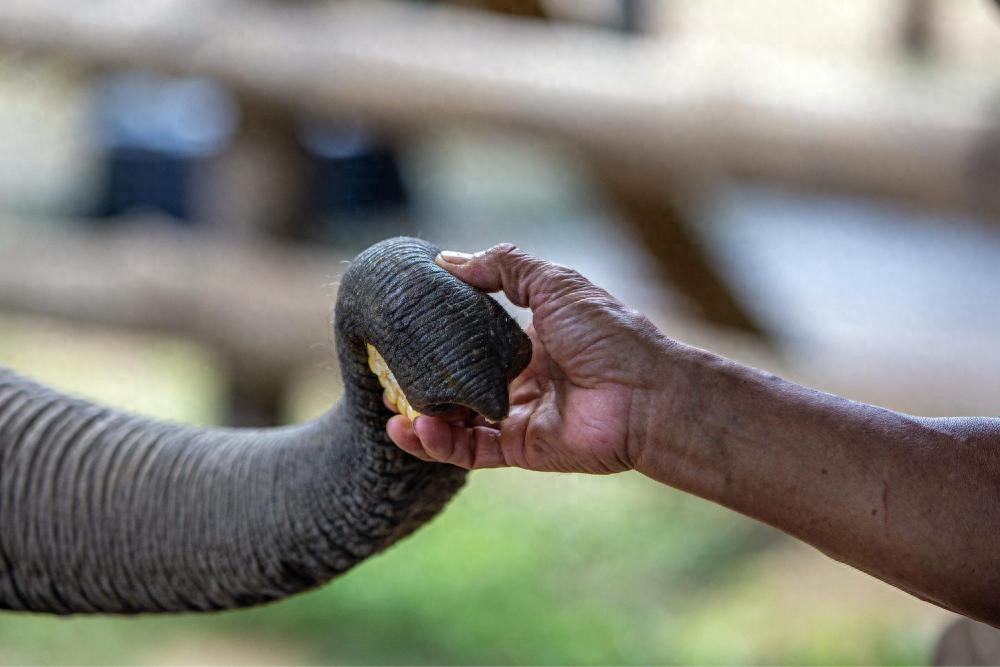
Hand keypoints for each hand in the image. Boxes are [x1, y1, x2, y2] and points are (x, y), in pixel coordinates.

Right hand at [386, 244, 669, 473]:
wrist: (645, 392)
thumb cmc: (607, 333)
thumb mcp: (553, 283)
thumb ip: (504, 268)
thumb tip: (449, 260)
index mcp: (531, 340)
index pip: (474, 338)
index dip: (441, 337)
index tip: (405, 330)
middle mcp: (523, 379)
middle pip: (460, 384)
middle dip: (423, 384)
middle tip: (387, 378)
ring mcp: (520, 415)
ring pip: (458, 422)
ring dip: (423, 419)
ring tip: (393, 412)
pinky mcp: (520, 448)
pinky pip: (470, 450)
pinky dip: (439, 443)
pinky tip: (412, 430)